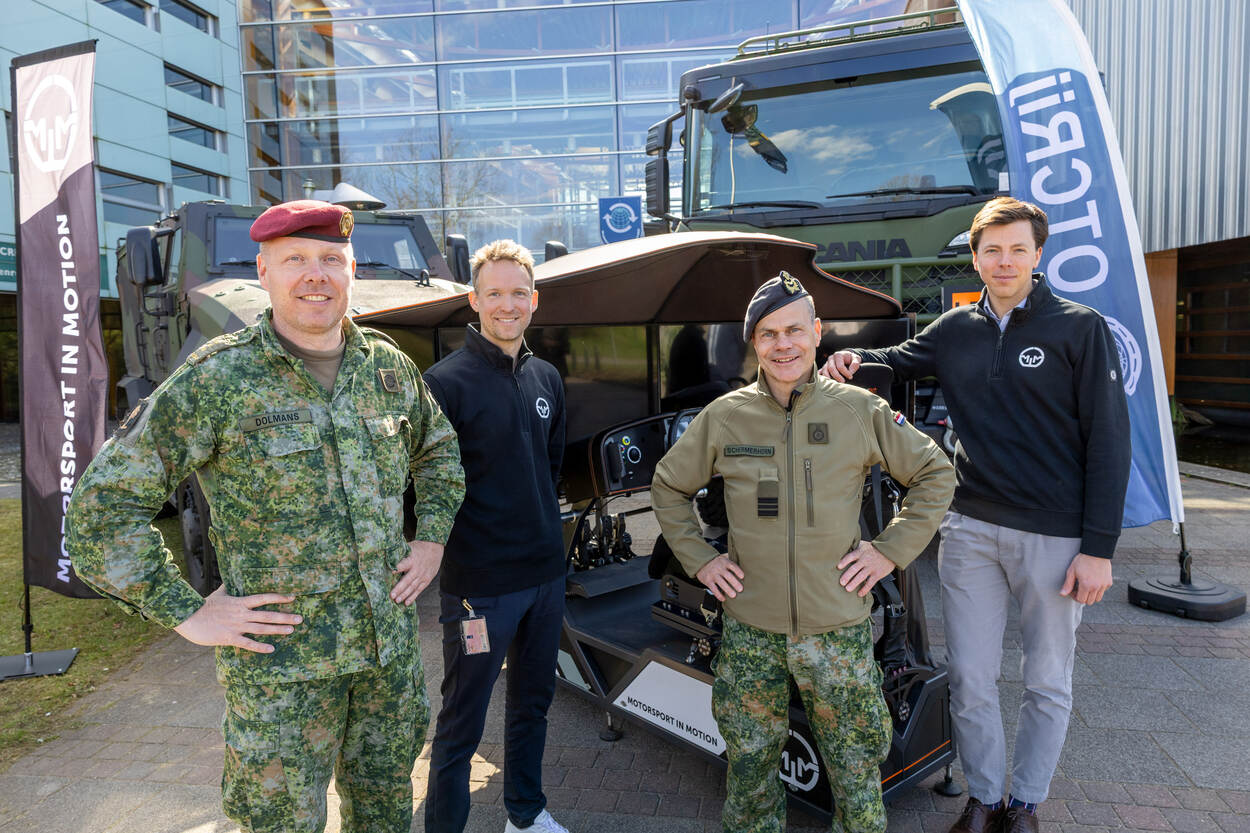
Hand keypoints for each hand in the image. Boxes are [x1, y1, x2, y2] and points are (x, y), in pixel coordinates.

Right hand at [173, 585, 300, 652]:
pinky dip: (260, 647)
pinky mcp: (229, 638)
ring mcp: (236, 626)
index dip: (279, 597)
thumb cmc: (203, 606)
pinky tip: (271, 649)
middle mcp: (241, 614)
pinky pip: (247, 643)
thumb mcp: (218, 594)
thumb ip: (228, 589)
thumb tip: (231, 579)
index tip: (293, 597)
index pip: (263, 598)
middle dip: (285, 617)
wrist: (188, 618)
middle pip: (267, 615)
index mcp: (240, 602)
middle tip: (300, 619)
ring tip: (291, 631)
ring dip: (277, 630)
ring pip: (261, 628)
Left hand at [391, 540, 443, 604]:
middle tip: (391, 595)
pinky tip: (406, 603)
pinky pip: (419, 590)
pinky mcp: (426, 580)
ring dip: (404, 594)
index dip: (396, 569)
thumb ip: (400, 554)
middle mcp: (417, 569)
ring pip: (412, 587)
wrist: (435, 548)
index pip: (403, 565)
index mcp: (412, 559)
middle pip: (407, 580)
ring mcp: (422, 576)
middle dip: (399, 588)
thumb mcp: (409, 547)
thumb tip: (386, 558)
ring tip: (397, 601)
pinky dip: (413, 596)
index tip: (389, 574)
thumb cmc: (419, 547)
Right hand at [696, 554, 744, 601]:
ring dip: (727, 589)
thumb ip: (732, 559)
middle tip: (740, 589)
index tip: (742, 576)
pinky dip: (718, 594)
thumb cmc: (716, 562)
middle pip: (727, 575)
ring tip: (733, 595)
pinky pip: (713, 588)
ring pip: (721, 583)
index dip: (737, 571)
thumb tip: (744, 561)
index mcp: (724, 562)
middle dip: (734, 582)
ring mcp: (713, 575)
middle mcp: (718, 568)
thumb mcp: (723, 557)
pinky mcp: (708, 581)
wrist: (701, 563)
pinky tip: (723, 598)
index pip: (732, 566)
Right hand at [819, 350, 859, 381]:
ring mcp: (827, 363)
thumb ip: (855, 363)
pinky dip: (821, 376)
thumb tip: (851, 371)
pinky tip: (823, 381)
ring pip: (825, 370)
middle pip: (831, 368)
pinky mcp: (825, 367)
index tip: (850, 377)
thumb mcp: (856, 358)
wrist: (846, 357)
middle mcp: (831, 358)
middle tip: (843, 382)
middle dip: (837, 376)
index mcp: (838, 355)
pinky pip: (821, 372)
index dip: (845, 372)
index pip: (840, 366)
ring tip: (834, 384)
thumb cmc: (851, 358)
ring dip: (829, 378)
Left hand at [837, 541, 894, 596]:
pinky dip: (865, 589)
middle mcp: (865, 560)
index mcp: (860, 552)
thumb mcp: (865, 544)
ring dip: (854, 583)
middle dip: (847, 576)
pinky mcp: (877, 574)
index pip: (850, 557)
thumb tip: (844, 546)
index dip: (844, 562)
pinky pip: (870, 583)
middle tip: (841, 582)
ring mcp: (871, 568)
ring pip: (861, 576)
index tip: (838, 567)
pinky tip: (860, 593)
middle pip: (854, 568)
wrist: (891, 551)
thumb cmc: (875, 548)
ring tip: (847, 589)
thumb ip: (855, 546)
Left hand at [1060, 553, 1111, 604]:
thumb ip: (1068, 584)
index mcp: (1086, 585)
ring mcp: (1104, 585)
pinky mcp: (1109, 582)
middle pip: (1089, 602)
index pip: (1081, 600)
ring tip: (1086, 586)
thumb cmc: (1083, 560)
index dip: (1075, 596)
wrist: (1096, 552)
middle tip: (1079, 589)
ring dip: (1091, 595)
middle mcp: (1096, 587)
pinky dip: (1098, 590)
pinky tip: (1093, 581)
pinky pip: (1103, 591)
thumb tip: (1062, 594)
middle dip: (1083, 597)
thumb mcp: (1072, 571)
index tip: (1073, 590)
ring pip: (1097, 598)